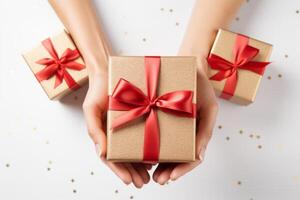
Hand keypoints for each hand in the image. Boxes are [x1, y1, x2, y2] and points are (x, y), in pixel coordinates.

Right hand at [82, 68, 150, 187]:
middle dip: (133, 172)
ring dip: (141, 165)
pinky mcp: (139, 118)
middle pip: (124, 158)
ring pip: (134, 151)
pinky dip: (148, 148)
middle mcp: (116, 134)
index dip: (119, 170)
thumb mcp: (91, 109)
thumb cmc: (97, 90)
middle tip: (144, 183)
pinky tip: (156, 157)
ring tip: (151, 177)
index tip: (129, 181)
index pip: (110, 158)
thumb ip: (94, 131)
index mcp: (104, 135)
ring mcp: (127, 127)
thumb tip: (102, 152)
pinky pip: (143, 136)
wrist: (109, 72)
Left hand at [153, 56, 217, 183]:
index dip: (182, 169)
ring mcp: (173, 126)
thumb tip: (198, 155)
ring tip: (150, 174)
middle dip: (168, 171)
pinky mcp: (161, 117)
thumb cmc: (202, 86)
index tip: (171, 177)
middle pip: (178, 158)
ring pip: (167, 151)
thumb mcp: (209, 108)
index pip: (192, 157)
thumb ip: (205, 131)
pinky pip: (157, 135)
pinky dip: (152, 147)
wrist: (190, 65)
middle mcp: (185, 132)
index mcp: (197, 132)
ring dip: (159, 164)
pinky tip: (144, 155)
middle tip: (158, 180)